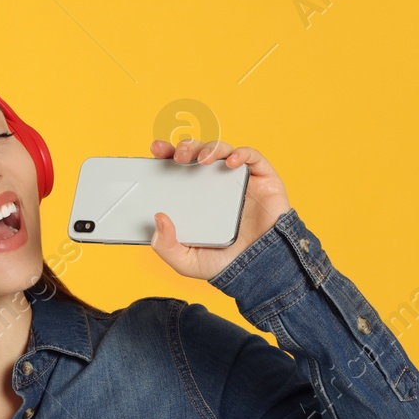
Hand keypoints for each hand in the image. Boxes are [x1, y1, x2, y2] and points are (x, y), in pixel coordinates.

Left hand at [147, 138, 291, 280]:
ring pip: (223, 150)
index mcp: (194, 196)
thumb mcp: (186, 261)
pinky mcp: (263, 179)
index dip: (167, 154)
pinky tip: (231, 162)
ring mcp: (238, 180)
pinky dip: (242, 154)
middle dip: (187, 147)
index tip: (156, 150)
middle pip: (198, 153)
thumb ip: (166, 246)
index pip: (177, 167)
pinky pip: (253, 158)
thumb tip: (158, 219)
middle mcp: (215, 184)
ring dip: (211, 148)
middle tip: (178, 156)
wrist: (260, 271)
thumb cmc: (223, 264)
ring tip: (203, 159)